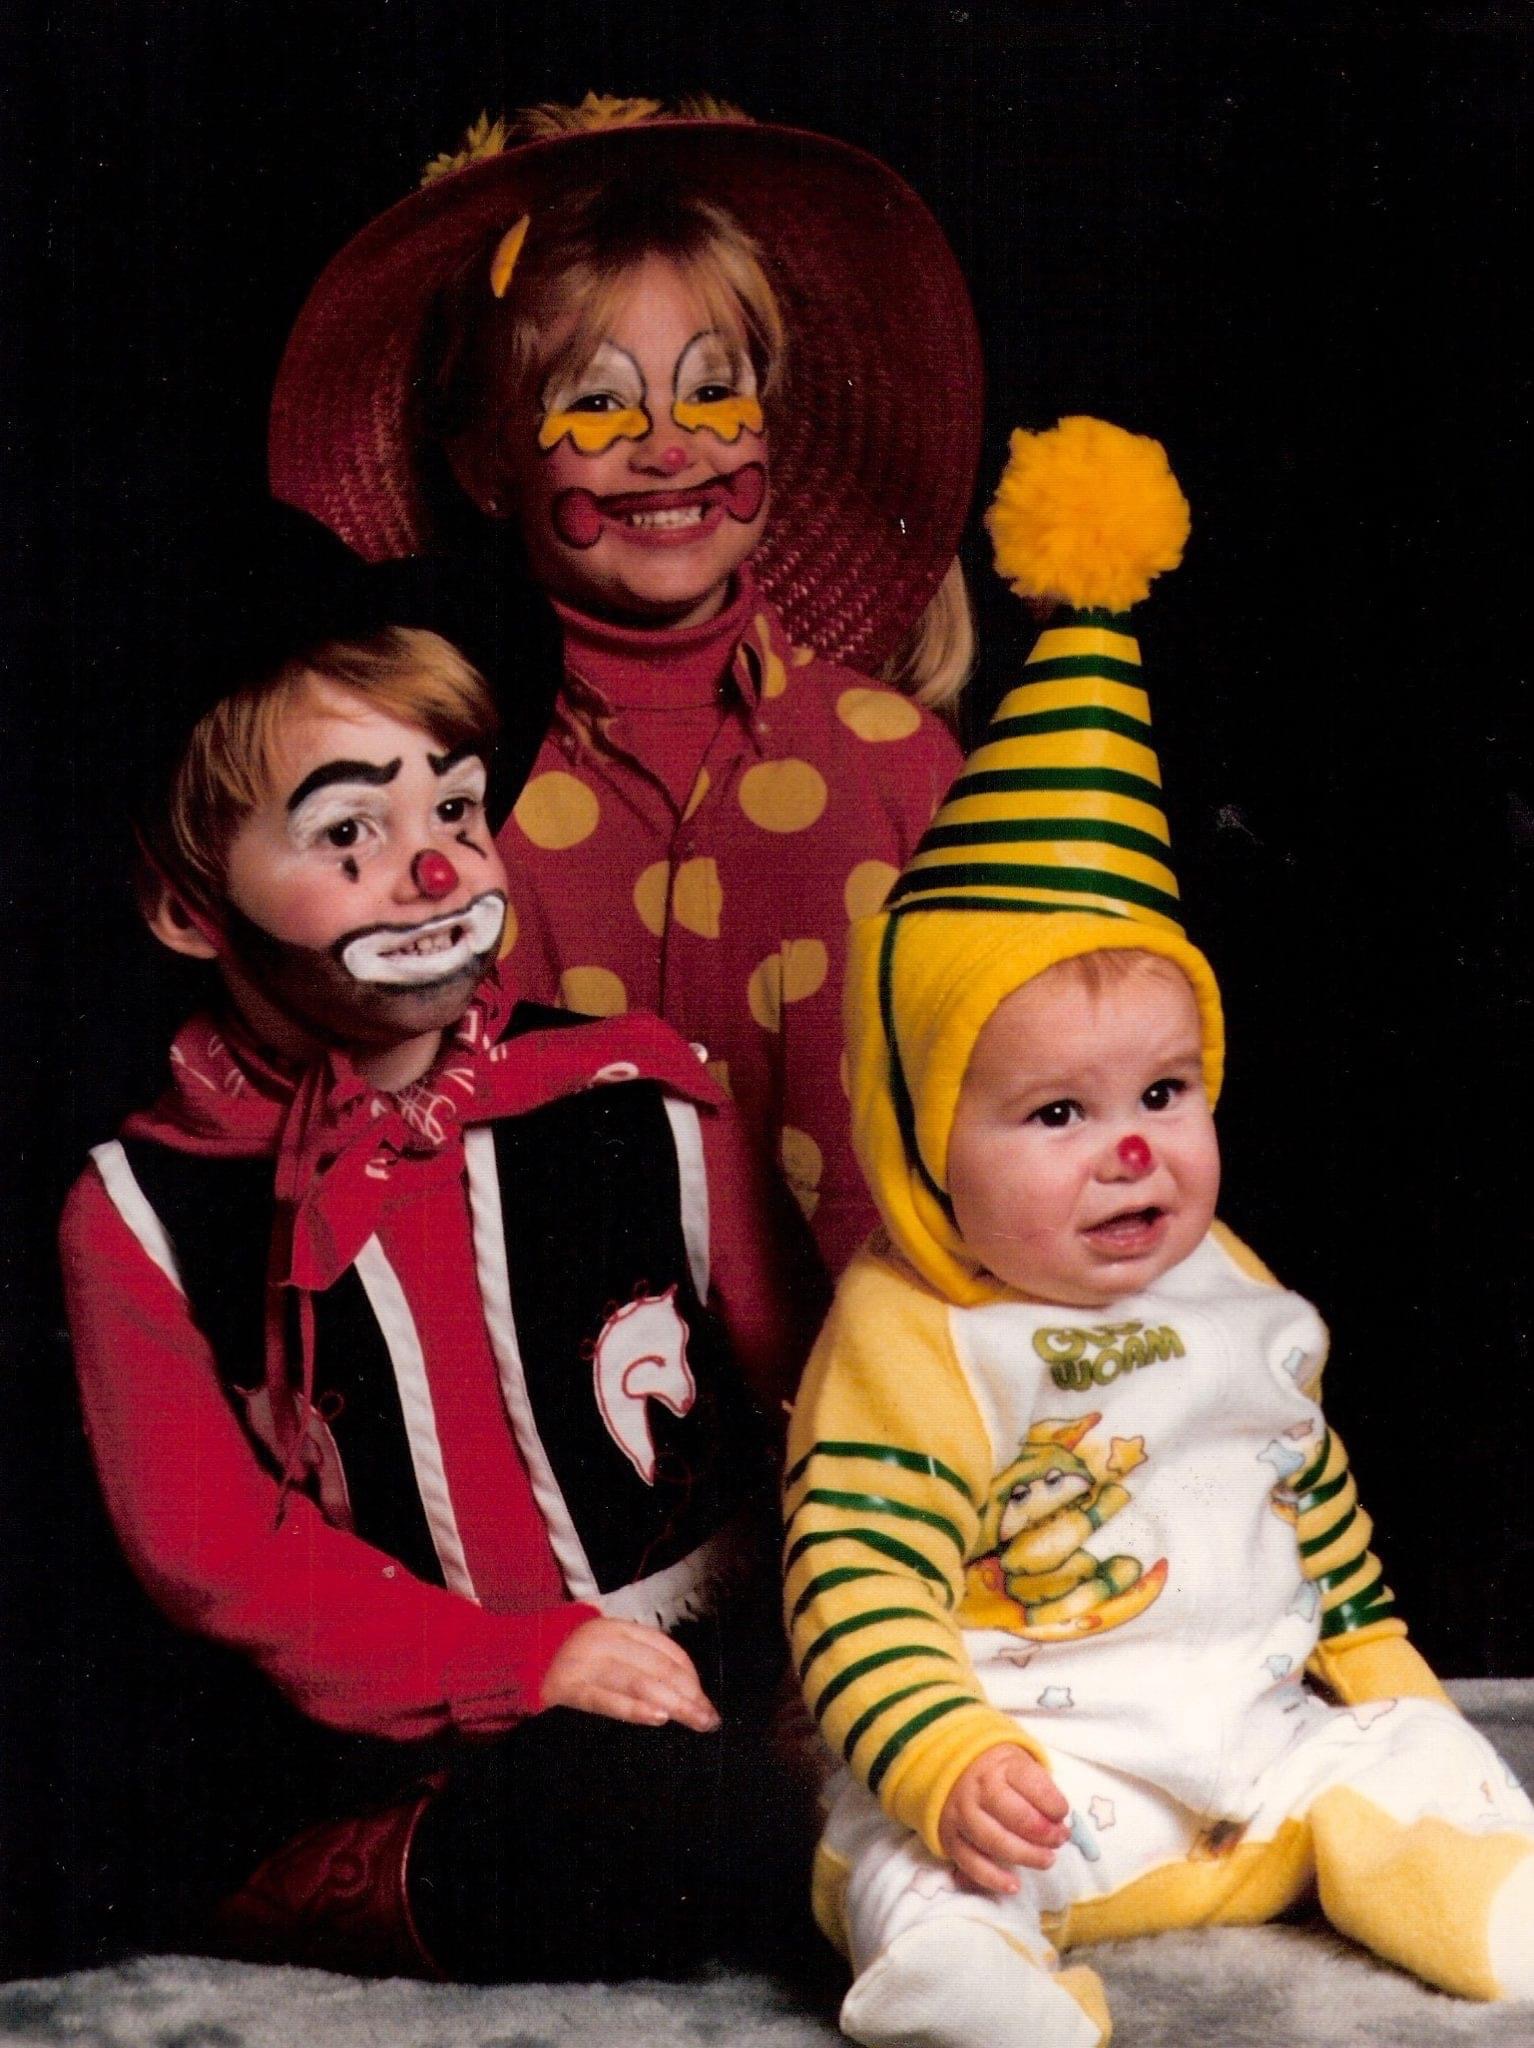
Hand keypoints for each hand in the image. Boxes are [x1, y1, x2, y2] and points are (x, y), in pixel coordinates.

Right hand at [540, 1616, 720, 1732]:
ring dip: (672, 1702)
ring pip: (638, 1681)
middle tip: (709, 1719)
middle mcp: (604, 1639)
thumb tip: (681, 1689)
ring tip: (694, 1720)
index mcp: (617, 1627)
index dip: (690, 1675)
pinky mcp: (567, 1687)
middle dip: (689, 1694)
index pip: (666, 1649)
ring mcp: (584, 1661)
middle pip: (658, 1666)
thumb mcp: (604, 1649)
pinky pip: (606, 1699)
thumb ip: (636, 1660)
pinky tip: (657, 1717)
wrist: (512, 1659)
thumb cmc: (567, 1660)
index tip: (703, 1699)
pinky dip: (634, 1708)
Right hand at [938, 1743, 1070, 1893]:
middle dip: (1044, 1833)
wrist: (955, 1769)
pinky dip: (993, 1879)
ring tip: (1047, 1860)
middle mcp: (978, 1789)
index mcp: (1001, 1767)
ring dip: (1026, 1855)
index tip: (1063, 1814)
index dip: (1054, 1805)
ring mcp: (962, 1814)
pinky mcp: (950, 1837)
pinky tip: (1014, 1885)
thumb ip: (1041, 1790)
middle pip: (1015, 1816)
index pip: (1033, 1786)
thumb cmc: (999, 1773)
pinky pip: (971, 1863)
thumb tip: (1058, 1823)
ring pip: (994, 1842)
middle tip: (1059, 1840)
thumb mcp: (1022, 1765)